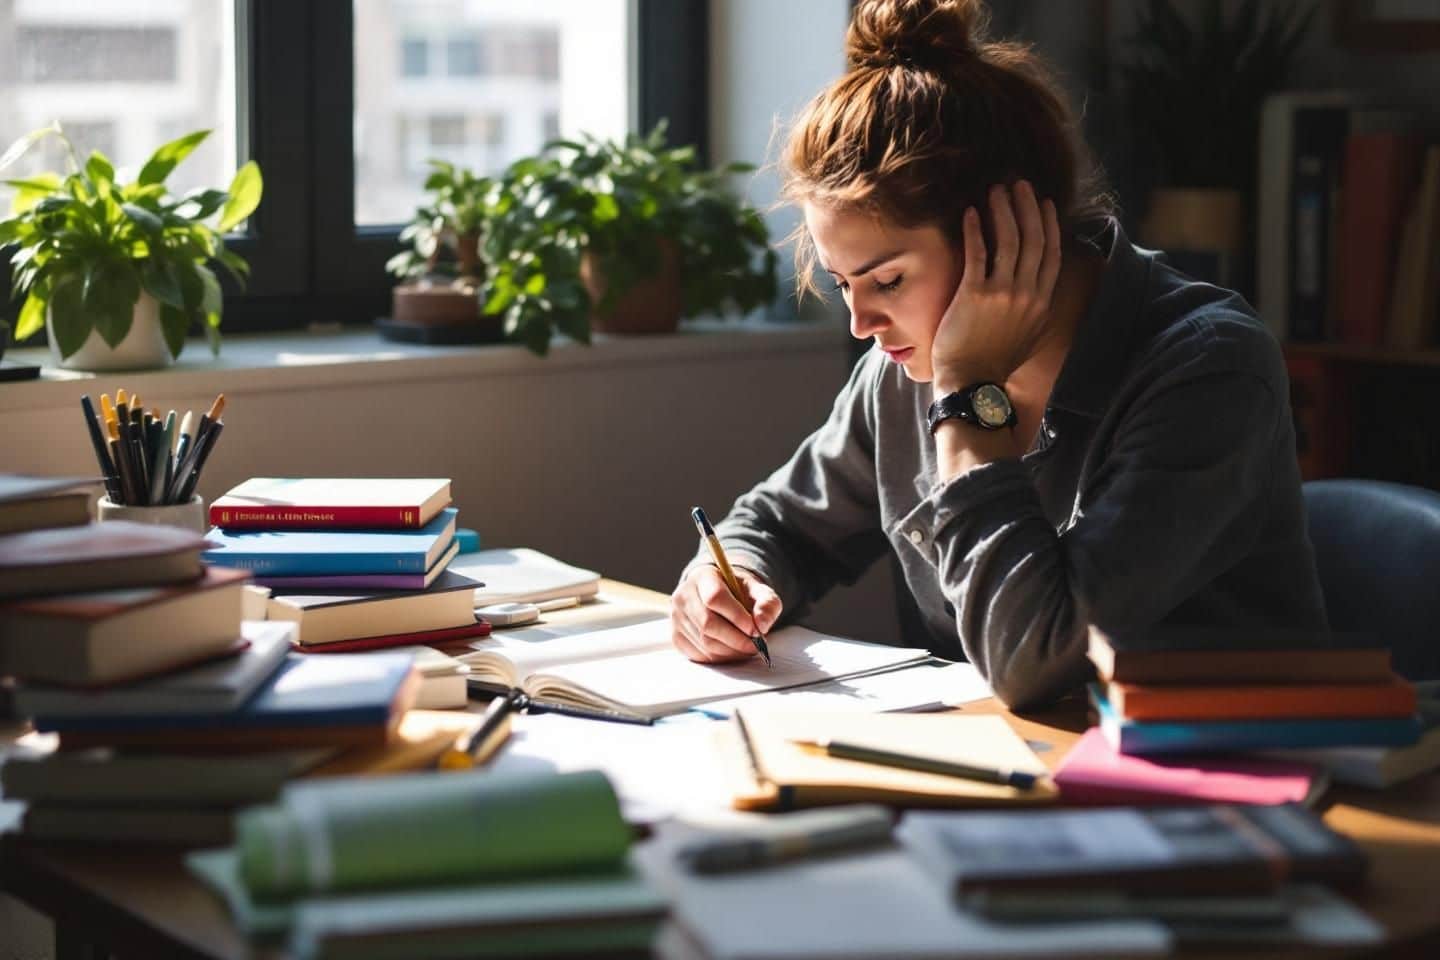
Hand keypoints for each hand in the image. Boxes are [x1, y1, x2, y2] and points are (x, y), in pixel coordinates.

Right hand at [670, 564, 781, 662]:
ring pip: (705, 643)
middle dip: (737, 640)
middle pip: (708, 624)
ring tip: (747, 648)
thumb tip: (762, 625)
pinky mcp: (676, 637)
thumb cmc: (739, 592)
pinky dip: (720, 658)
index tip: (756, 630)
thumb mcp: (758, 590)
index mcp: (703, 577)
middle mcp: (683, 596)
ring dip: (731, 651)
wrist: (719, 596)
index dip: (737, 617)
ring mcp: (676, 618)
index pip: (715, 598)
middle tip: (756, 645)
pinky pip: (699, 655)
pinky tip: (732, 650)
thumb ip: (767, 603)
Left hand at [930, 180, 1061, 392]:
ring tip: (995, 191)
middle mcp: (1027, 294)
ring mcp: (1003, 293)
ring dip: (1003, 211)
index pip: (1051, 253)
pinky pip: (978, 253)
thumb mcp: (1028, 337)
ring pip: (1009, 240)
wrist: (973, 384)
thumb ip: (1035, 312)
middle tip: (1018, 185)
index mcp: (1042, 302)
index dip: (1048, 225)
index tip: (1043, 203)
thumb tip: (1037, 297)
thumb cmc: (994, 363)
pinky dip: (976, 230)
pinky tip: (971, 213)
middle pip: (1033, 239)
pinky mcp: (975, 295)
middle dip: (1027, 207)